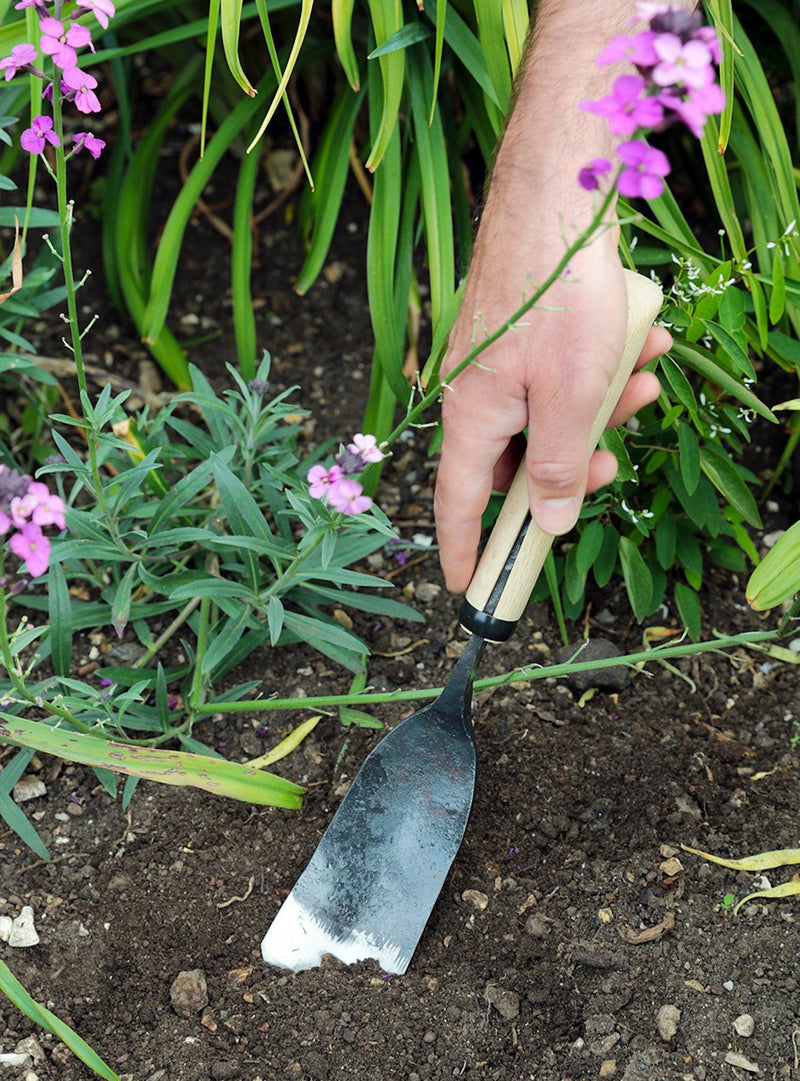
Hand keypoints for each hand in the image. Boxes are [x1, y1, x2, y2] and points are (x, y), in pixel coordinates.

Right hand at [434, 233, 669, 592]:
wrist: (557, 197)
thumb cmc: (557, 294)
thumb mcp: (570, 396)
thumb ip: (560, 467)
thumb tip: (552, 524)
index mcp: (473, 418)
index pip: (458, 504)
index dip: (466, 550)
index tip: (472, 587)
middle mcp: (475, 393)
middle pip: (517, 461)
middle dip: (571, 464)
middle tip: (610, 460)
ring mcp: (495, 361)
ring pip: (545, 415)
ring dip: (595, 409)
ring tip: (637, 379)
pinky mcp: (518, 333)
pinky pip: (554, 373)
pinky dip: (592, 370)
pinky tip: (634, 344)